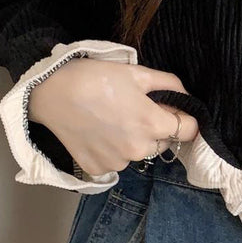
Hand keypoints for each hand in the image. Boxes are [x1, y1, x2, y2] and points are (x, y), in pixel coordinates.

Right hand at [28, 58, 199, 175]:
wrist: (52, 92)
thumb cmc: (95, 78)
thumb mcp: (137, 73)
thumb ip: (169, 84)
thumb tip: (185, 97)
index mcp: (153, 124)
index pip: (189, 130)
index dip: (184, 117)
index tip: (171, 110)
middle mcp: (139, 149)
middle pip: (163, 142)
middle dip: (156, 129)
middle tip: (133, 110)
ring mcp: (118, 162)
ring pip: (138, 153)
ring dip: (133, 141)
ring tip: (111, 120)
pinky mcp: (98, 169)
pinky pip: (116, 162)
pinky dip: (111, 150)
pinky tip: (98, 133)